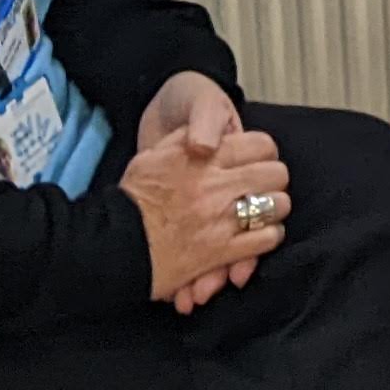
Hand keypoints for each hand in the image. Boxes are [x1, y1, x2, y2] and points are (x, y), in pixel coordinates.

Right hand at [133, 72, 263, 303]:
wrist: (113, 245)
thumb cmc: (131, 200)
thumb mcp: (153, 156)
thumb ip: (185, 141)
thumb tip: (208, 137)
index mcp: (200, 158)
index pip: (260, 144)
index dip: (263, 152)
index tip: (257, 160)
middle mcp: (215, 186)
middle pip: (275, 174)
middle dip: (272, 179)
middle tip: (262, 186)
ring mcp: (221, 219)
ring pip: (277, 206)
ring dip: (273, 209)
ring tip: (262, 212)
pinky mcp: (221, 252)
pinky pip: (265, 240)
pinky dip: (266, 238)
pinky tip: (257, 236)